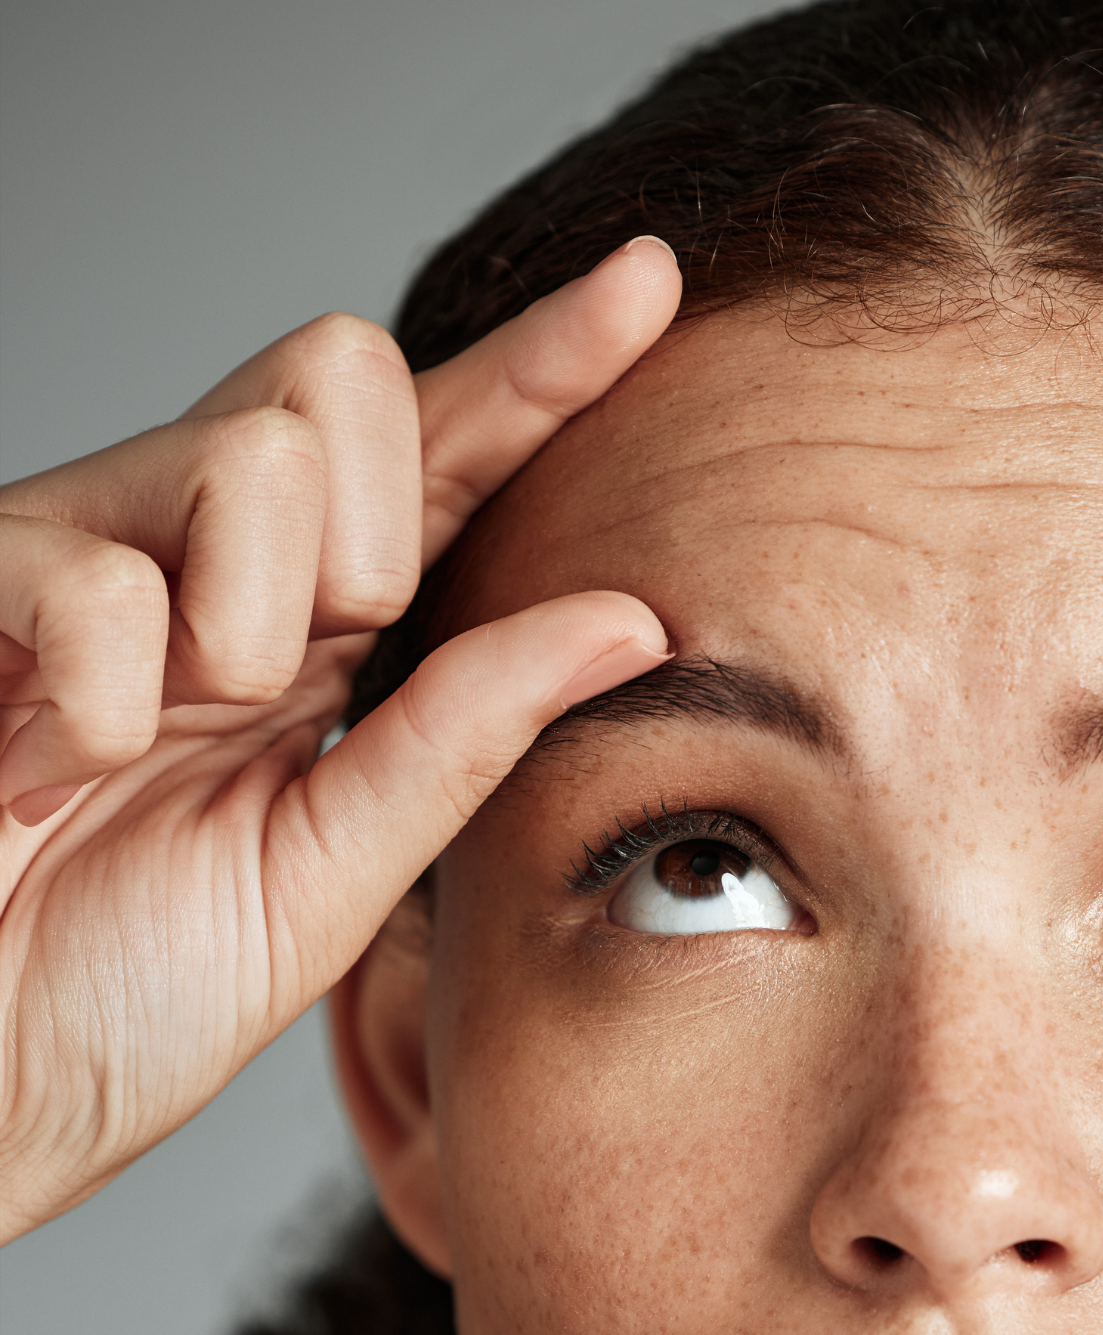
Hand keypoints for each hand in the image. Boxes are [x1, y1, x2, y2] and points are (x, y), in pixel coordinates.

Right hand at [0, 237, 680, 1237]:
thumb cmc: (126, 988)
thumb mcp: (335, 868)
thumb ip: (467, 735)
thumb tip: (635, 619)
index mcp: (310, 614)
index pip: (446, 449)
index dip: (547, 362)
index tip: (649, 280)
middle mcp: (200, 548)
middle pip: (343, 371)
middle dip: (371, 523)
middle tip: (295, 676)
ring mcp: (77, 549)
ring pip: (248, 454)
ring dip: (247, 628)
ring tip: (167, 739)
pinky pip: (99, 576)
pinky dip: (115, 702)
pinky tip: (67, 765)